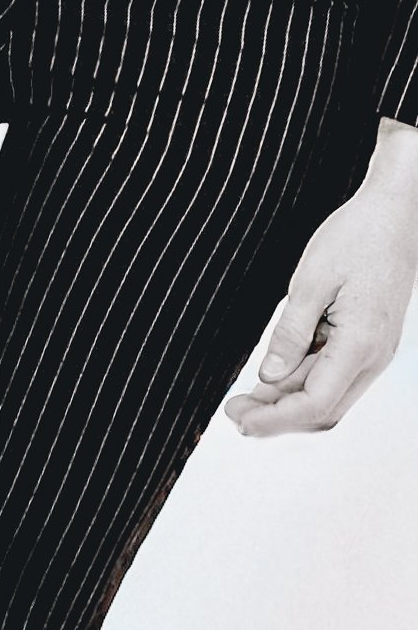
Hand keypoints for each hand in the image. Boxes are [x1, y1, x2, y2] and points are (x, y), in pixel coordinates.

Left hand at [226, 123, 417, 436]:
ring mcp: (374, 352)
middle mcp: (373, 357)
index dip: (271, 419)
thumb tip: (268, 377)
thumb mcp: (310, 282)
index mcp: (361, 343)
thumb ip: (289, 334)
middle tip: (232, 410)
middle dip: (275, 418)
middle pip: (321, 412)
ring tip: (243, 396)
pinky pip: (332, 376)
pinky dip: (300, 382)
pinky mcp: (368, 344)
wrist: (397, 211)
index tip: (235, 416)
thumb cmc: (358, 236)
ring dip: (284, 402)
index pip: (314, 404)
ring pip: (326, 398)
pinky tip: (271, 374)